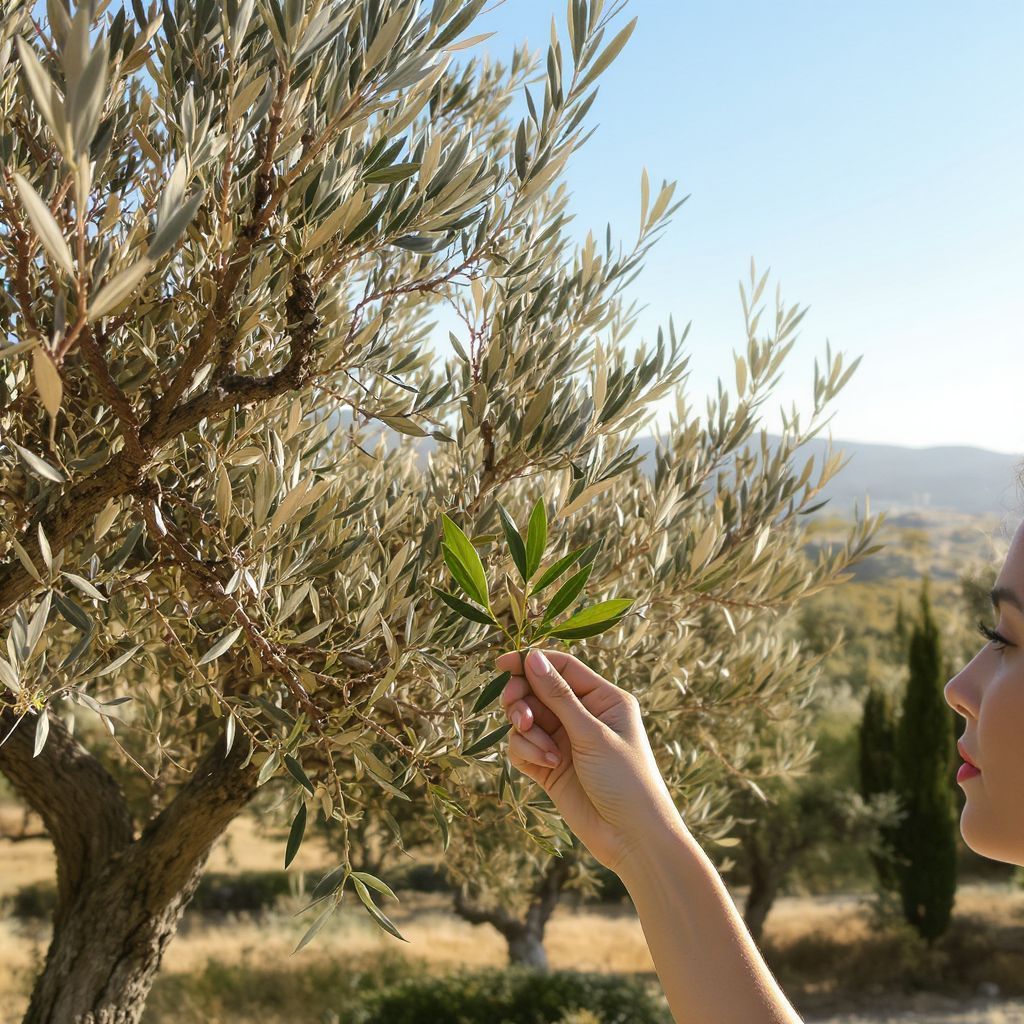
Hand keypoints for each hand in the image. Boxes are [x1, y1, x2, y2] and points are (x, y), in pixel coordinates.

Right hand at [495, 647, 681, 875]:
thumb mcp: (592, 733)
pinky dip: (527, 752)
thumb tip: (532, 657)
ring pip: (526, 719)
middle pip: (537, 691)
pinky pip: (522, 746)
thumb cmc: (626, 779)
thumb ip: (558, 695)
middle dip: (522, 700)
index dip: (531, 662)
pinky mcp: (549, 767)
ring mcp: (564, 741)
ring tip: (545, 751)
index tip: (501, 664)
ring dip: (527, 731)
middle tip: (517, 713)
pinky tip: (547, 766)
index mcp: (602, 698)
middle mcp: (582, 715)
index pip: (561, 668)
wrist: (632, 839)